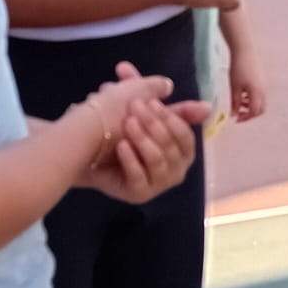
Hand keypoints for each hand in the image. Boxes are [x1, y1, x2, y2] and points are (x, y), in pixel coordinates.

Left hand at [80, 64, 205, 202]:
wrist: (85, 144)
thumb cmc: (115, 120)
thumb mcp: (137, 98)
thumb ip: (163, 94)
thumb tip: (202, 103)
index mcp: (181, 149)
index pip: (185, 136)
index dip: (170, 119)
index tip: (152, 103)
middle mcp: (175, 169)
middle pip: (171, 147)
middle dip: (153, 125)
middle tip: (134, 108)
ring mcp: (158, 183)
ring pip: (158, 161)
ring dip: (143, 140)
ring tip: (127, 124)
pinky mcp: (139, 193)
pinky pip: (140, 177)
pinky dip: (131, 160)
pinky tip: (121, 146)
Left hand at [227, 48, 267, 121]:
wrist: (244, 50)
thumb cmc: (238, 67)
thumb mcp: (234, 87)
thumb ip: (235, 102)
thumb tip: (234, 114)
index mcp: (257, 92)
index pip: (254, 112)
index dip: (245, 117)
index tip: (236, 119)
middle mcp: (264, 90)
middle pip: (260, 109)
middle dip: (250, 114)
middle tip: (239, 114)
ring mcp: (265, 85)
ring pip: (261, 102)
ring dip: (251, 106)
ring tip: (240, 102)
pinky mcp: (264, 80)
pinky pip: (261, 94)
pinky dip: (253, 98)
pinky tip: (244, 93)